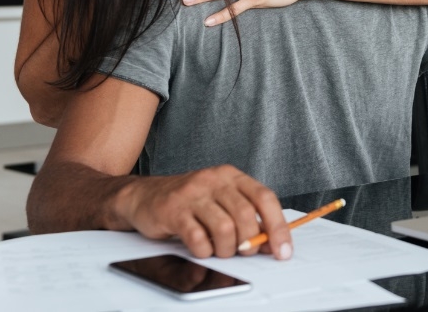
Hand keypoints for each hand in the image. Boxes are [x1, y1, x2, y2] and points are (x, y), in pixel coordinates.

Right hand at [118, 165, 292, 260]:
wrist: (145, 196)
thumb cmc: (189, 202)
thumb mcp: (222, 203)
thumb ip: (248, 219)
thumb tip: (274, 244)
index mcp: (232, 176)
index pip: (265, 198)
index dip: (278, 226)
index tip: (283, 250)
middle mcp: (214, 180)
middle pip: (246, 215)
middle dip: (249, 242)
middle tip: (243, 252)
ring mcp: (193, 193)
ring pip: (224, 227)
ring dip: (226, 249)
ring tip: (220, 251)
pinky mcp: (173, 210)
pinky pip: (197, 237)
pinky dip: (204, 250)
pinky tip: (201, 248)